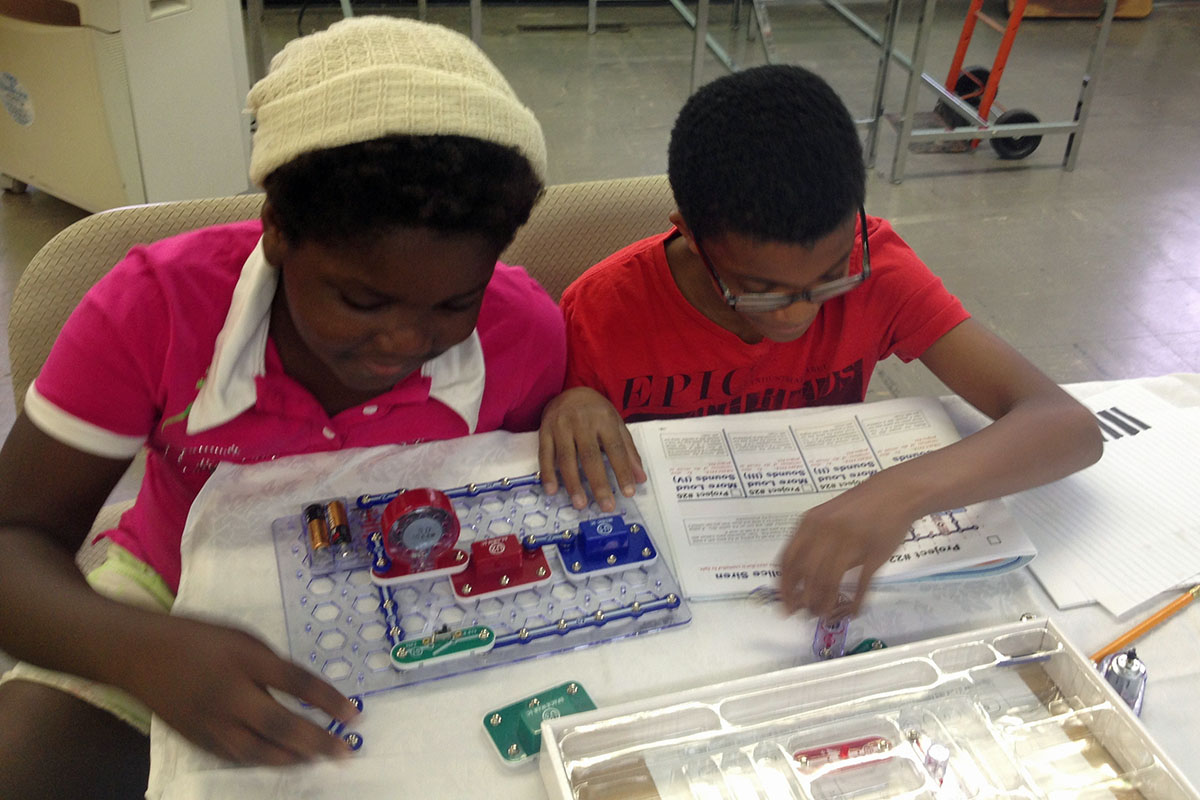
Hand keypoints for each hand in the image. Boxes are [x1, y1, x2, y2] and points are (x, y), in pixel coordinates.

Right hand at [127, 615, 360, 764]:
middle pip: (280, 725)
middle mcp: (229, 694)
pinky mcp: (197, 739)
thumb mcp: (242, 638)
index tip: (355, 714)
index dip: (328, 701)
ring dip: (294, 758)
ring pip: (259, 751)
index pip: (296, 683)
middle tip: (345, 752)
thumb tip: (302, 694)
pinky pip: (237, 757)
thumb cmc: (199, 639)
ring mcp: (210, 722)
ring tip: (320, 759)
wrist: (139, 654)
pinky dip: (264, 761)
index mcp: (244, 659)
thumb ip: (272, 666)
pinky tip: (284, 761)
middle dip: (317, 741)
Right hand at [538, 387, 646, 511]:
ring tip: (580, 504)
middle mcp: (582, 422)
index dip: (622, 471)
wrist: (569, 391)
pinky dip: (548, 473)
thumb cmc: (597, 412)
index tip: (629, 492)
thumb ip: (629, 451)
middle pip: (590, 456)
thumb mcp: (617, 424)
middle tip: (606, 506)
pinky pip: (545, 455)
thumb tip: (640, 479)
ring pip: (566, 458)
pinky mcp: (544, 432)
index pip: (615, 449)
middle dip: (598, 483)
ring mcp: (561, 427)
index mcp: (604, 420)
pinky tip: (552, 491)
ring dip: (573, 483)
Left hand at [777, 480, 914, 617]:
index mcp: (810, 523)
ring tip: (824, 614)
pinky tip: (853, 611)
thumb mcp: (826, 516)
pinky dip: (855, 601)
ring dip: (825, 604)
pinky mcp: (875, 553)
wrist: (894, 493)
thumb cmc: (857, 507)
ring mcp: (851, 542)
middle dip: (804, 600)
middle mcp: (826, 532)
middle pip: (807, 575)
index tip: (785, 605)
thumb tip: (797, 580)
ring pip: (829, 582)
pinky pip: (860, 583)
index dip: (784, 587)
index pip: (788, 560)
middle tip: (806, 614)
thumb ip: (811, 542)